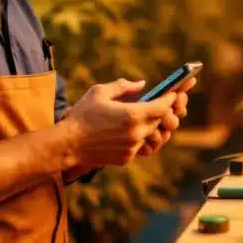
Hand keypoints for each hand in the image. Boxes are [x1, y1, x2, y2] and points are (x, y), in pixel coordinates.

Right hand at [61, 78, 177, 166]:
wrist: (69, 143)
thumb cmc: (82, 114)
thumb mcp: (100, 92)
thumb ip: (124, 86)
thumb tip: (142, 84)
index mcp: (133, 114)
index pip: (163, 106)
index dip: (170, 99)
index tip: (173, 93)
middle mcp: (136, 133)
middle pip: (161, 121)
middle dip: (164, 111)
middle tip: (164, 103)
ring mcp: (132, 147)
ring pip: (153, 135)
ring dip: (154, 126)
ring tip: (149, 117)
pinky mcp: (127, 158)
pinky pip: (142, 146)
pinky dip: (141, 137)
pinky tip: (133, 130)